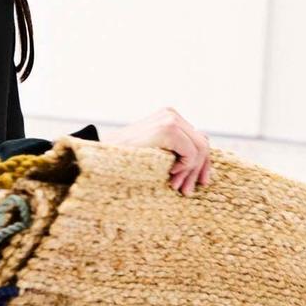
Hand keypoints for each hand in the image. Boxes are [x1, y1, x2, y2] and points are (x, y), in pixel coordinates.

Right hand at [98, 107, 212, 195]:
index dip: (201, 164)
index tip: (195, 184)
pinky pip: (192, 152)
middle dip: (197, 171)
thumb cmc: (125, 161)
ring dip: (190, 172)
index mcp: (169, 118)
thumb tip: (203, 157)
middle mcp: (171, 114)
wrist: (101, 160)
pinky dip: (185, 168)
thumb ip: (177, 151)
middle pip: (203, 144)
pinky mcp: (168, 128)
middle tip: (186, 191)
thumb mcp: (157, 155)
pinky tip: (169, 174)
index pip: (199, 139)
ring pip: (200, 149)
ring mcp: (170, 119)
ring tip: (176, 186)